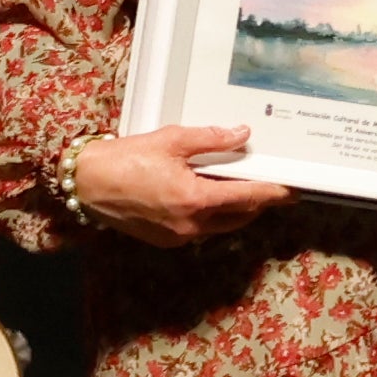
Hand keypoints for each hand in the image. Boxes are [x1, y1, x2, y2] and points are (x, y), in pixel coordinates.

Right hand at [74, 121, 284, 247]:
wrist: (85, 184)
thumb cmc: (124, 160)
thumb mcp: (171, 140)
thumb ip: (210, 139)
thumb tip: (240, 135)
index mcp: (195, 199)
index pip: (247, 198)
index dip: (272, 194)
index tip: (291, 191)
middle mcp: (191, 225)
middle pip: (239, 216)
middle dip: (256, 202)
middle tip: (268, 185)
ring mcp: (178, 237)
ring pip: (220, 226)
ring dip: (234, 210)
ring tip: (239, 187)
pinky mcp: (166, 241)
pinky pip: (200, 230)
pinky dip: (210, 215)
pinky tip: (207, 196)